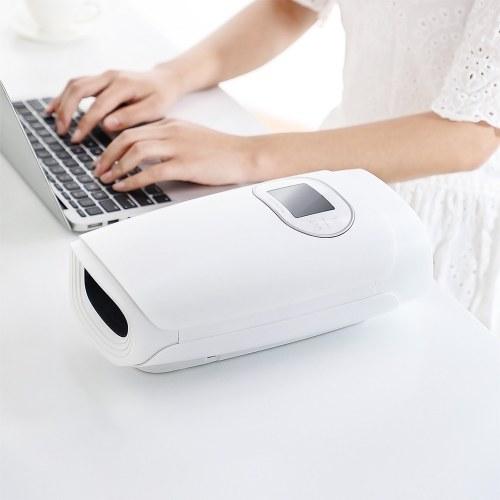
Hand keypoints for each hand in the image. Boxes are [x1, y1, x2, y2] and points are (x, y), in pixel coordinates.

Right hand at [45, 65, 183, 142]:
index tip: (77, 139)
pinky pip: (77, 84)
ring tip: (53, 121)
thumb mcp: (153, 110)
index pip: (98, 105)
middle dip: (66, 111)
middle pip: (79, 89)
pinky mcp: (101, 79)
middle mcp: (110, 77)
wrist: (165, 81)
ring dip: (61, 102)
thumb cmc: (161, 97)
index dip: (85, 123)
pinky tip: (55, 108)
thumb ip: (130, 116)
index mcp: (123, 85)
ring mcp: (104, 76)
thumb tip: (106, 125)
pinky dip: (64, 96)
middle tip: (61, 131)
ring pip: (74, 84)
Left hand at [94, 119, 256, 189]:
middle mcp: (170, 132)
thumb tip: (145, 153)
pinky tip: (124, 186)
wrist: (243, 155)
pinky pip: (151, 171)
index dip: (112, 144)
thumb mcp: (189, 137)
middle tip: (98, 170)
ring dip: (116, 166)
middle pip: (127, 137)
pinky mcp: (185, 164)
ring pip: (135, 151)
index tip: (104, 158)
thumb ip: (167, 140)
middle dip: (107, 155)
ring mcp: (177, 147)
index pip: (132, 128)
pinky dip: (133, 179)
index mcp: (170, 124)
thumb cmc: (219, 150)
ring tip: (107, 179)